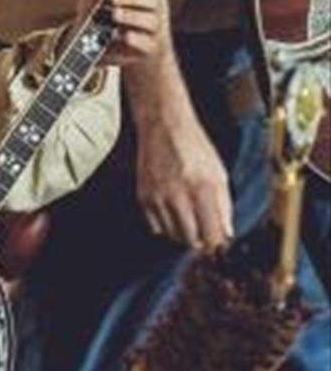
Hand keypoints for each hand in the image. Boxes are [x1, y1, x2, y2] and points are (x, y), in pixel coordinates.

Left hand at [74, 0, 174, 65]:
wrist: (94, 48)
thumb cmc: (101, 13)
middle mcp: (154, 8)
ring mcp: (152, 30)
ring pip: (151, 21)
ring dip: (131, 16)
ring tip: (114, 14)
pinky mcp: (146, 49)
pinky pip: (145, 43)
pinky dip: (133, 38)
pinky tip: (120, 35)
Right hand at [135, 112, 233, 248]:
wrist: (163, 127)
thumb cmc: (194, 148)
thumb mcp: (219, 173)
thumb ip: (224, 205)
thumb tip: (227, 233)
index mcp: (202, 189)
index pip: (211, 234)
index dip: (217, 243)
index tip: (218, 243)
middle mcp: (178, 195)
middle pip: (191, 240)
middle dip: (201, 241)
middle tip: (205, 234)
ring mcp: (158, 197)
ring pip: (172, 235)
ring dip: (183, 233)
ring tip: (189, 219)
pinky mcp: (143, 197)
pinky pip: (155, 227)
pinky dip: (165, 225)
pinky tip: (172, 212)